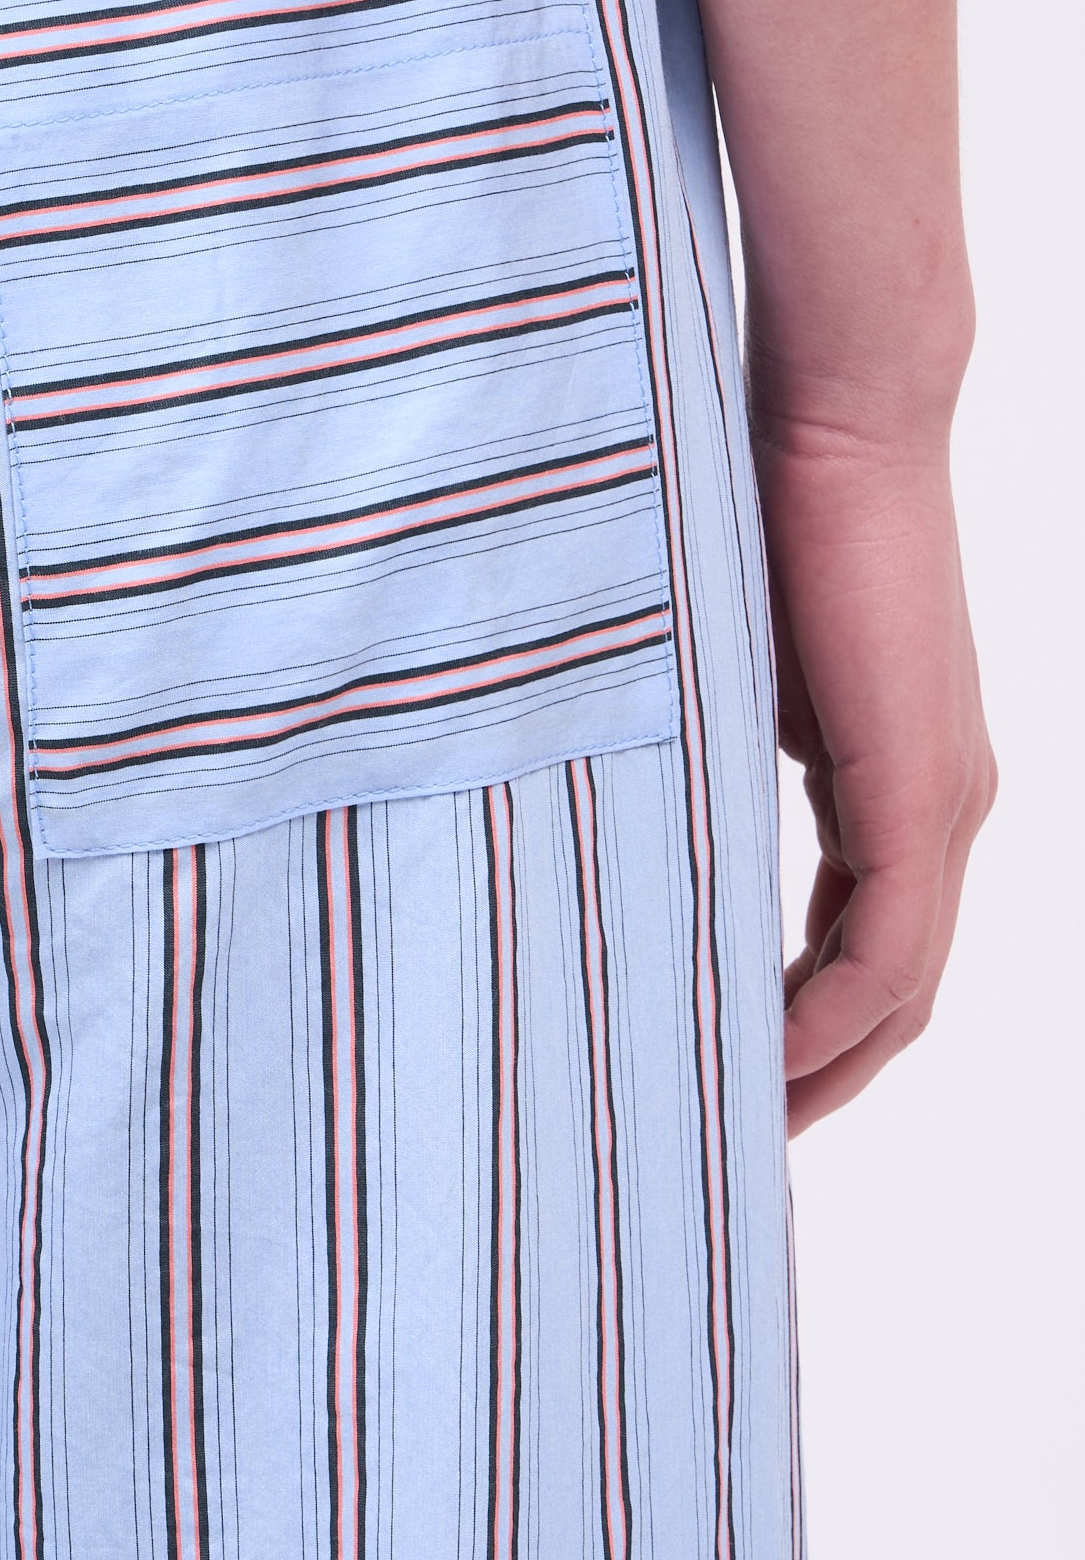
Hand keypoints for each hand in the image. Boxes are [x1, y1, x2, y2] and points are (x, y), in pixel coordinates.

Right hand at [755, 405, 995, 1136]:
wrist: (842, 418)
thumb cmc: (763, 513)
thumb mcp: (720, 676)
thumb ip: (699, 759)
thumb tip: (614, 814)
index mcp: (896, 785)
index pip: (862, 949)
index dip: (802, 1029)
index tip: (721, 1078)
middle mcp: (942, 809)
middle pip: (891, 998)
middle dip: (815, 1079)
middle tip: (726, 1142)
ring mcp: (944, 804)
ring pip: (897, 990)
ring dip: (824, 1069)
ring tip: (737, 1127)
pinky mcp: (926, 790)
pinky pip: (889, 951)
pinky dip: (831, 1018)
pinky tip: (767, 1058)